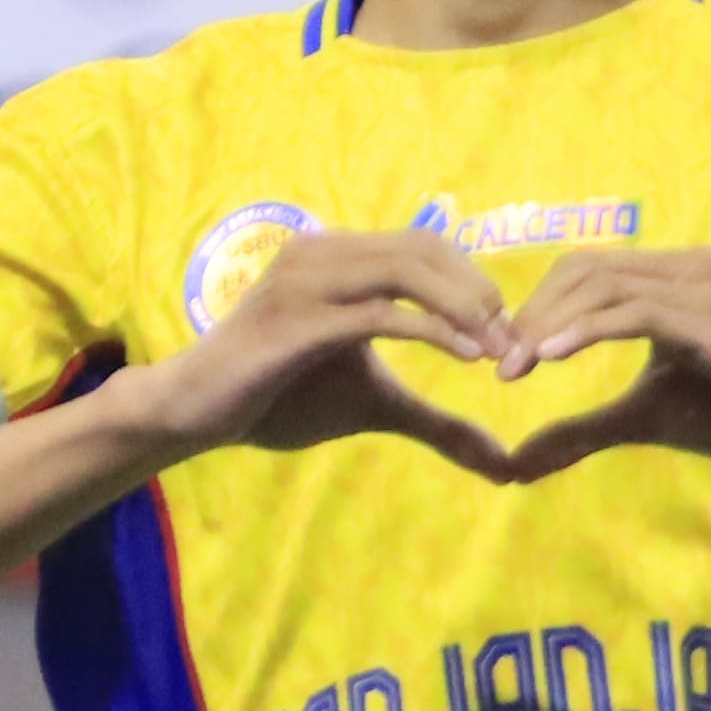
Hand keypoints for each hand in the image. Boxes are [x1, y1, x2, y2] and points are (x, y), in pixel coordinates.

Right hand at [114, 227, 523, 476]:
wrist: (196, 410)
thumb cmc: (278, 400)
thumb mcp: (374, 407)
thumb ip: (436, 423)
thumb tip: (502, 465)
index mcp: (338, 257)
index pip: (424, 245)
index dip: (473, 280)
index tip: (508, 331)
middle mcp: (322, 253)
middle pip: (424, 248)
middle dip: (477, 290)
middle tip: (514, 339)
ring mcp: (306, 281)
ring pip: (406, 269)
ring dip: (463, 305)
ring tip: (497, 347)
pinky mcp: (297, 320)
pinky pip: (378, 312)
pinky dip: (431, 330)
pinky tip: (466, 356)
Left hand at [492, 249, 710, 480]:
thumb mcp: (649, 418)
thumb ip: (584, 430)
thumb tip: (519, 460)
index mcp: (674, 278)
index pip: (584, 271)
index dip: (537, 308)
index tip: (504, 359)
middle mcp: (688, 268)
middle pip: (584, 269)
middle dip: (533, 313)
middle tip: (500, 363)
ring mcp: (705, 288)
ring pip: (604, 285)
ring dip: (550, 323)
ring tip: (516, 364)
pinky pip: (638, 312)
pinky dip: (586, 331)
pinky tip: (550, 358)